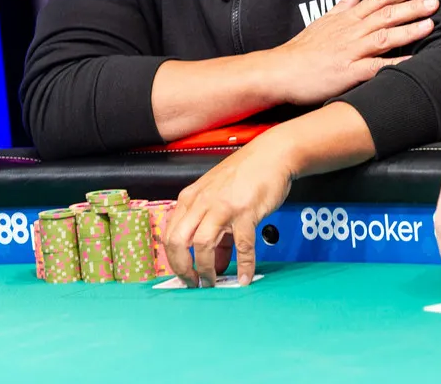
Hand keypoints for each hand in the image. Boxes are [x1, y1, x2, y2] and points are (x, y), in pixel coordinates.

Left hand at [163, 135, 293, 287]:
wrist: (270, 155)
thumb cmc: (244, 176)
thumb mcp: (217, 197)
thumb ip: (211, 228)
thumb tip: (213, 262)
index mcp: (190, 198)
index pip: (169, 234)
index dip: (173, 260)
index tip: (182, 275)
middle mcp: (201, 202)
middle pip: (178, 242)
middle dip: (182, 269)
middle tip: (193, 284)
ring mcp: (223, 207)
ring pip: (202, 245)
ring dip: (206, 270)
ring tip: (213, 283)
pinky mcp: (246, 212)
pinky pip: (242, 246)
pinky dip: (243, 266)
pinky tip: (245, 277)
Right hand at [268, 0, 437, 104]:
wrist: (281, 70)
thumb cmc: (303, 49)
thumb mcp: (324, 20)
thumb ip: (344, 4)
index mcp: (347, 19)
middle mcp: (351, 32)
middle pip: (386, 14)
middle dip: (412, 6)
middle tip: (435, 1)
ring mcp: (350, 51)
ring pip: (383, 36)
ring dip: (408, 30)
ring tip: (430, 24)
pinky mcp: (348, 72)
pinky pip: (375, 67)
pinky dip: (395, 64)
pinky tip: (413, 62)